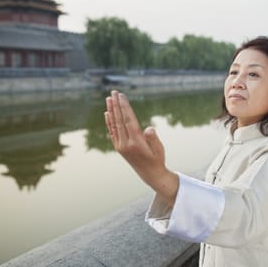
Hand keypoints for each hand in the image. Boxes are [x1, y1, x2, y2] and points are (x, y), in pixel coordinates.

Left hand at [104, 90, 177, 204]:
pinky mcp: (119, 147)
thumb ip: (153, 139)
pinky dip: (109, 121)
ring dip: (111, 110)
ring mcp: (120, 146)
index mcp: (136, 142)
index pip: (128, 120)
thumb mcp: (159, 149)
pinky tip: (107, 113)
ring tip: (109, 98)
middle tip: (113, 92)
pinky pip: (112, 131)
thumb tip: (149, 128)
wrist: (150, 174)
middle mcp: (125, 144)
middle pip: (119, 120)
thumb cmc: (157, 159)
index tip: (121, 96)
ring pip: (114, 124)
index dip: (124, 107)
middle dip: (116, 105)